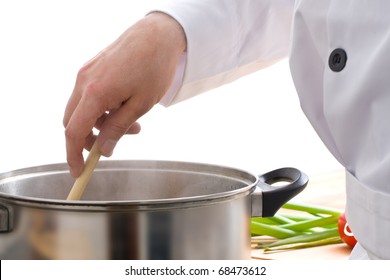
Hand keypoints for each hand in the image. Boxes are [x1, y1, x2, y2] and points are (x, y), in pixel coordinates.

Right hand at [63, 12, 185, 176]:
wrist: (157, 35)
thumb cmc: (153, 68)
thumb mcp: (140, 105)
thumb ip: (118, 129)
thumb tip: (104, 151)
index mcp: (95, 93)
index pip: (74, 132)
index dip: (73, 155)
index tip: (78, 171)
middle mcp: (84, 82)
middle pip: (73, 122)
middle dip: (90, 139)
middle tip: (113, 145)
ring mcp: (86, 73)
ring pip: (83, 110)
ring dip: (101, 123)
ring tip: (133, 125)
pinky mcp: (92, 68)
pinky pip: (88, 96)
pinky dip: (102, 109)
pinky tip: (124, 109)